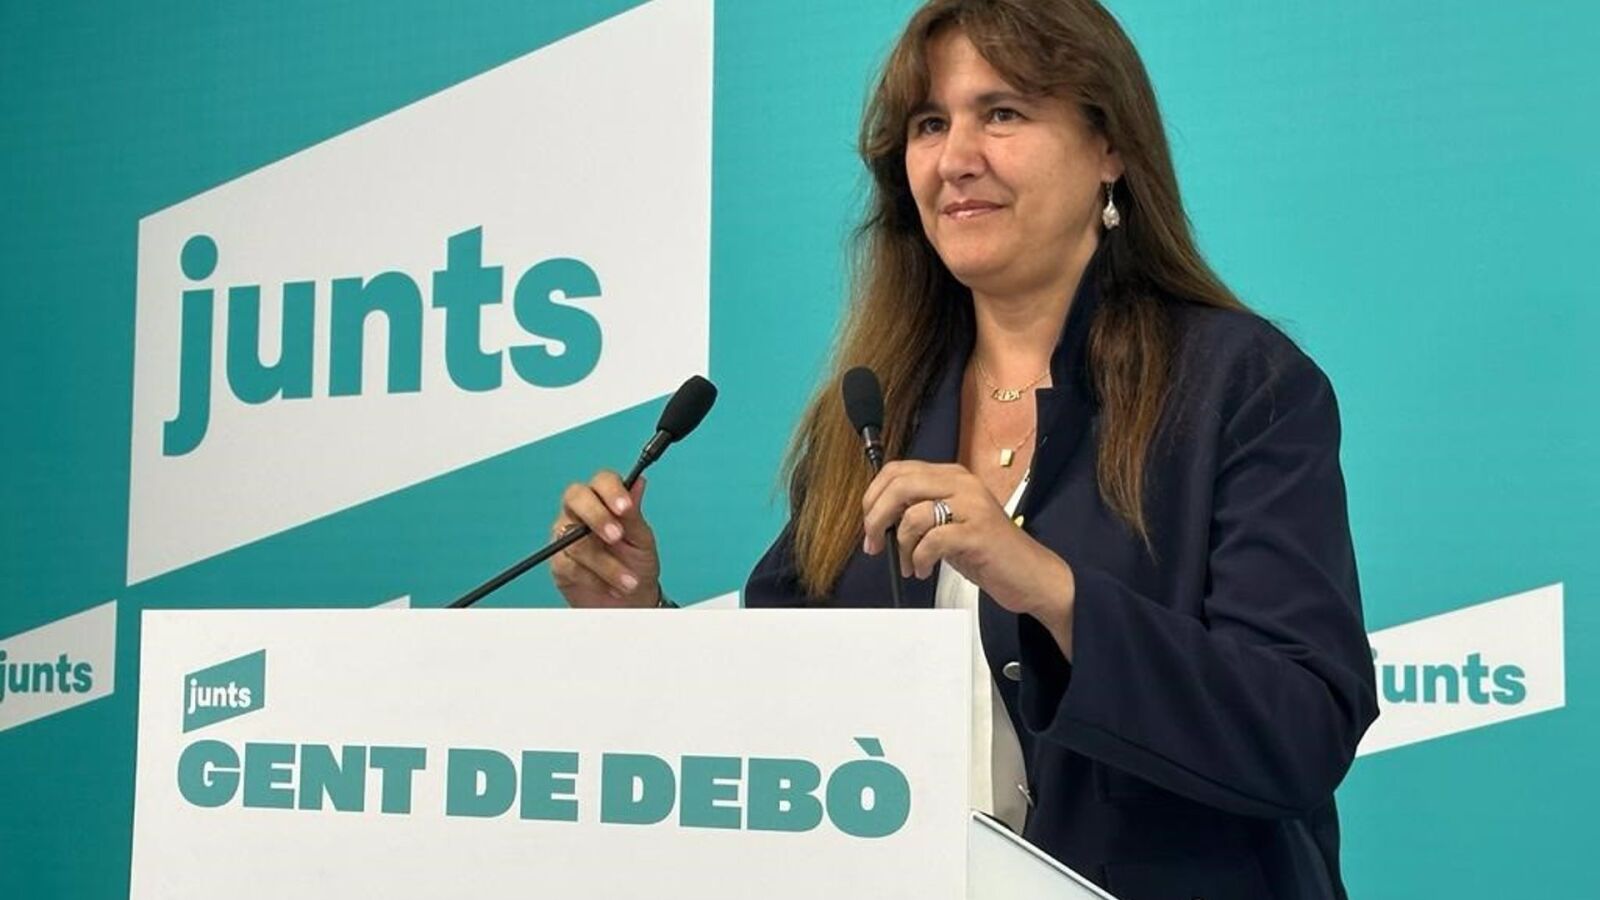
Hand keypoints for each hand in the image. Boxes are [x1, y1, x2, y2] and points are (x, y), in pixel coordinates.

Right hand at [549, 471, 661, 607]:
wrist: (632, 600)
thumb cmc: (637, 564)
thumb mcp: (642, 540)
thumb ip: (634, 514)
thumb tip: (639, 482)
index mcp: (605, 501)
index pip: (602, 481)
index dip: (612, 490)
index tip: (625, 507)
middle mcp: (581, 513)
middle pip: (575, 496)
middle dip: (596, 515)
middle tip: (616, 537)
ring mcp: (566, 537)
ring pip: (576, 539)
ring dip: (606, 563)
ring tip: (628, 580)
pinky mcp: (559, 563)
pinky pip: (570, 565)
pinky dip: (595, 579)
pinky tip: (611, 587)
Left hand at [861, 461, 1076, 650]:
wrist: (1030, 574)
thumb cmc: (986, 551)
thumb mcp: (948, 522)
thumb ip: (920, 511)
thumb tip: (879, 518)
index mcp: (952, 476)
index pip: (898, 469)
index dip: (874, 495)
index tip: (869, 523)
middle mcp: (962, 484)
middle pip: (900, 485)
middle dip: (877, 518)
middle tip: (875, 544)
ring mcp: (972, 507)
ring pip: (913, 515)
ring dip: (902, 547)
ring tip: (910, 565)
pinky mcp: (978, 533)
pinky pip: (932, 541)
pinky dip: (920, 560)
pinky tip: (924, 571)